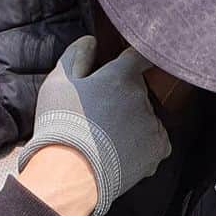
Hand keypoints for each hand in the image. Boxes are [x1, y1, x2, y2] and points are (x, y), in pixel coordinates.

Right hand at [18, 36, 171, 215]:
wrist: (70, 174)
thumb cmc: (61, 126)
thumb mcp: (58, 83)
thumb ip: (75, 55)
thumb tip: (91, 42)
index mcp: (122, 75)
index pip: (140, 55)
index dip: (136, 58)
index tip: (134, 62)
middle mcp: (143, 97)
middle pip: (138, 91)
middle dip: (123, 98)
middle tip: (100, 116)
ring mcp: (153, 125)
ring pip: (146, 117)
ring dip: (133, 123)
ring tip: (108, 139)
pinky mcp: (157, 151)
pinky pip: (157, 141)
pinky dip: (144, 145)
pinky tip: (123, 151)